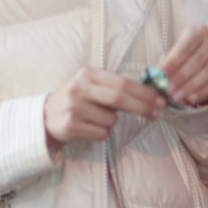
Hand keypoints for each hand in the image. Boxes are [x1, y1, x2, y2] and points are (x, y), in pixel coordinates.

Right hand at [44, 68, 162, 150]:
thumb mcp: (93, 86)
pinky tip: (88, 127)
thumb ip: (116, 88)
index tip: (160, 100)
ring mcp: (74, 107)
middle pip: (119, 98)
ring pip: (111, 119)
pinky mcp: (70, 125)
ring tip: (97, 119)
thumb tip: (150, 95)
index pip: (122, 82)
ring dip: (112, 122)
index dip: (144, 92)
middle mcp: (80, 87)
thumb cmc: (79, 100)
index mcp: (89, 74)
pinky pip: (100, 133)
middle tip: (156, 113)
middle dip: (142, 106)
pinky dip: (101, 132)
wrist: (47, 116)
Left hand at [159, 25, 207, 106]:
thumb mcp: (176, 54)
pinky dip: (203, 92)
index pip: (185, 46)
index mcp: (199, 31)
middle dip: (181, 76)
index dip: (172, 61)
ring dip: (191, 86)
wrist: (204, 63)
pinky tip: (192, 99)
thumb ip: (168, 64)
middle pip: (197, 60)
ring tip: (177, 96)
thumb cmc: (185, 58)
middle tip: (168, 89)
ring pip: (207, 72)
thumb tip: (156, 77)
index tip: (161, 74)